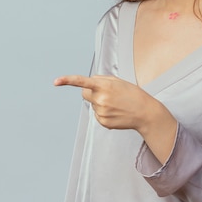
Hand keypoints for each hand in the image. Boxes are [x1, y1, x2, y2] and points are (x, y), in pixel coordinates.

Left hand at [55, 74, 178, 163]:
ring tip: (116, 103)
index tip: (56, 81)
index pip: (82, 82)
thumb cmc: (133, 94)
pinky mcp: (103, 122)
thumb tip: (88, 82)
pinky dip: (104, 112)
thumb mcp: (118, 81)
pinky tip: (116, 112)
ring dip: (100, 102)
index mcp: (104, 86)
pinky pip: (97, 114)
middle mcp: (101, 99)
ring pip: (92, 104)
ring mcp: (101, 112)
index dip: (67, 80)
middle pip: (84, 94)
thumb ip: (101, 79)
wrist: (145, 112)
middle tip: (107, 93)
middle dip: (91, 92)